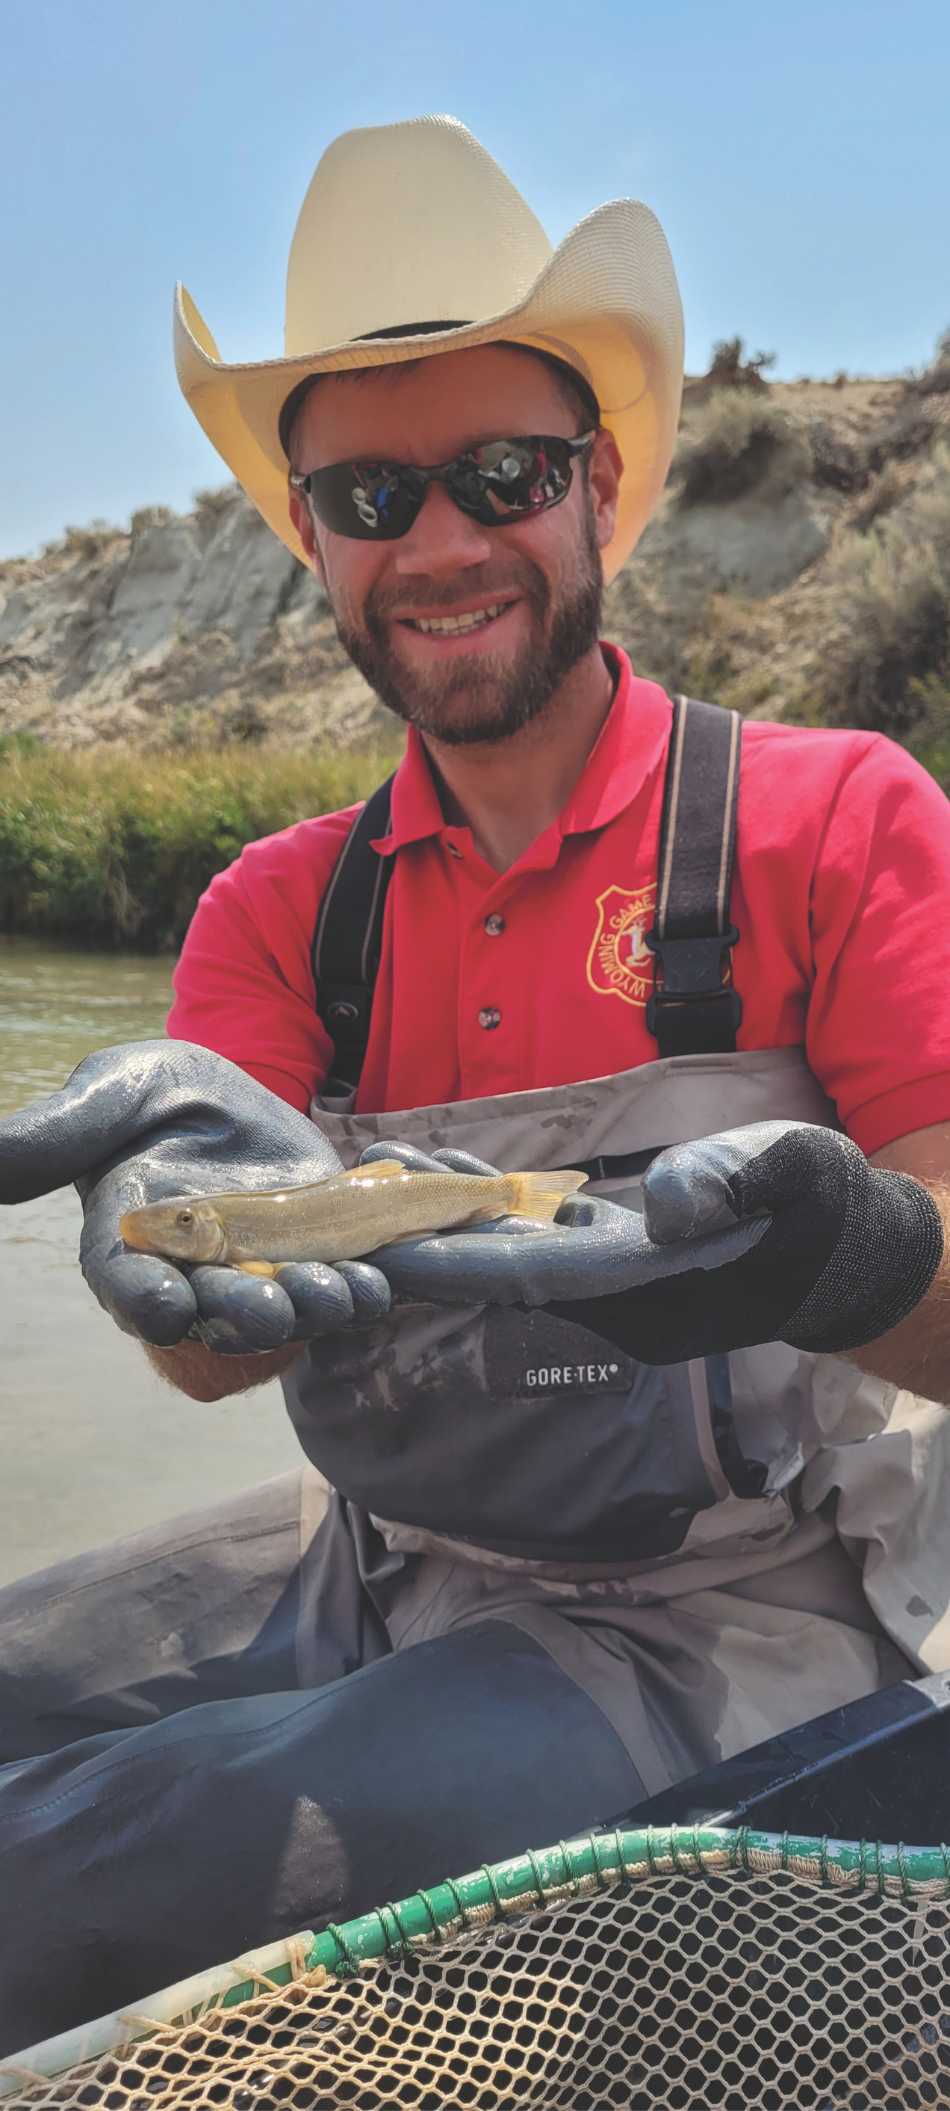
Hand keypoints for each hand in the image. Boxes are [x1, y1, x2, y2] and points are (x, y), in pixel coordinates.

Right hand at [0, 1041, 391, 1354]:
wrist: (224, 1095)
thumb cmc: (148, 1097)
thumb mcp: (104, 1098)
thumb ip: (53, 1135)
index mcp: (128, 1247)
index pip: (126, 1284)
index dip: (144, 1299)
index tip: (166, 1309)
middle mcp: (192, 1277)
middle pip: (214, 1312)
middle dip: (244, 1314)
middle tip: (270, 1310)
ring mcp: (257, 1275)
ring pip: (285, 1308)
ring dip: (315, 1307)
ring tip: (342, 1293)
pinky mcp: (314, 1260)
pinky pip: (337, 1283)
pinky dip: (360, 1286)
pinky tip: (382, 1277)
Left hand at [366, 1123, 942, 1363]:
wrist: (847, 1242)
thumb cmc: (824, 1209)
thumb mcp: (794, 1180)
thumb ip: (732, 1187)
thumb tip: (667, 1206)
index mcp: (644, 1285)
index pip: (528, 1279)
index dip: (454, 1263)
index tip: (385, 1252)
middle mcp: (612, 1294)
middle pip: (496, 1271)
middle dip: (422, 1243)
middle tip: (345, 1212)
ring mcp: (611, 1277)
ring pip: (506, 1250)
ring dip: (442, 1221)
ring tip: (376, 1180)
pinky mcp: (616, 1252)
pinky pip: (533, 1234)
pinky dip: (486, 1207)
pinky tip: (446, 1174)